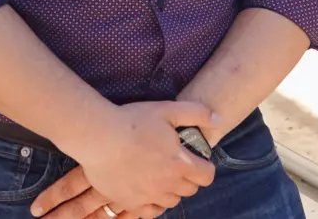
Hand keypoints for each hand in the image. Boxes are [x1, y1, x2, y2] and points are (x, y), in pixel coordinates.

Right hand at [32, 101, 217, 217]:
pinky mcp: (129, 202)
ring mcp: (148, 196)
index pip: (207, 176)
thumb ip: (197, 114)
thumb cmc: (133, 121)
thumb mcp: (169, 109)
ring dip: (171, 191)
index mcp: (180, 163)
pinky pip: (149, 212)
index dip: (205, 168)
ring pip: (170, 202)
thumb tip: (218, 120)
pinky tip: (148, 191)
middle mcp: (167, 184)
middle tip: (177, 164)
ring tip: (161, 176)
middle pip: (189, 190)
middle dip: (188, 178)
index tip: (197, 160)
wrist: (98, 136)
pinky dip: (152, 204)